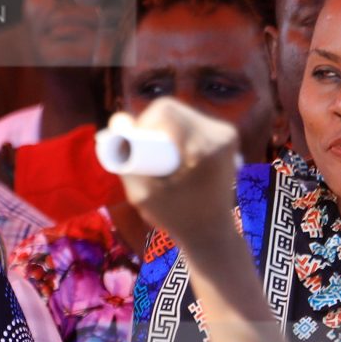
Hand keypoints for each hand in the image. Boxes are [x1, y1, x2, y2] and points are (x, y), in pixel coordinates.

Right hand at [104, 99, 244, 252]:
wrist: (212, 232)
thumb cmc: (177, 218)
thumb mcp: (143, 194)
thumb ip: (124, 158)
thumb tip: (113, 123)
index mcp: (205, 146)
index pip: (164, 110)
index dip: (141, 125)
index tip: (137, 151)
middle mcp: (221, 133)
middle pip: (172, 108)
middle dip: (151, 128)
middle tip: (147, 157)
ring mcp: (227, 133)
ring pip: (180, 113)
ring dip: (163, 131)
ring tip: (162, 161)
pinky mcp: (227, 136)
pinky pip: (190, 122)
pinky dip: (176, 134)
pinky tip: (175, 159)